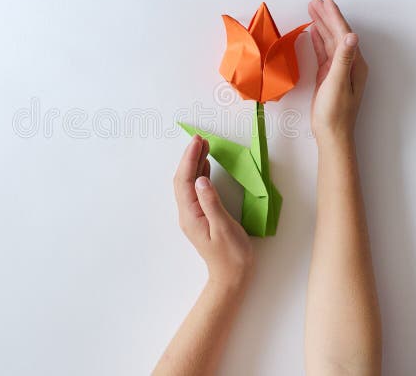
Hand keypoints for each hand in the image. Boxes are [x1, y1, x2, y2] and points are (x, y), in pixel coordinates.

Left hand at [173, 135, 253, 289]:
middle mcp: (188, 213)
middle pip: (183, 179)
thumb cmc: (232, 256)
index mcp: (191, 215)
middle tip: (200, 138)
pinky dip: (200, 174)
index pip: (185, 181)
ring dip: (195, 163)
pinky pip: (196, 190)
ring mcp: (193, 215)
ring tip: (203, 145)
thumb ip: (212, 203)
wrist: (232, 277)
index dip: (190, 159)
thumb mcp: (224, 228)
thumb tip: (201, 179)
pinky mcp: (201, 216)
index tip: (198, 141)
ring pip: (189, 183)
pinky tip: (206, 166)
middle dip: (190, 157)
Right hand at [307, 0, 368, 142]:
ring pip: (329, 41)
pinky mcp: (328, 76)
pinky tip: (313, 31)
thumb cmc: (335, 113)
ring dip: (321, 24)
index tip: (325, 1)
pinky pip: (323, 52)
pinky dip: (318, 39)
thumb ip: (342, 58)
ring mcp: (338, 69)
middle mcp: (349, 63)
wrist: (331, 134)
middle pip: (337, 33)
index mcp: (354, 64)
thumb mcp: (337, 83)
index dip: (334, 16)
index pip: (343, 34)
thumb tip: (351, 35)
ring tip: (312, 8)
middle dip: (327, 15)